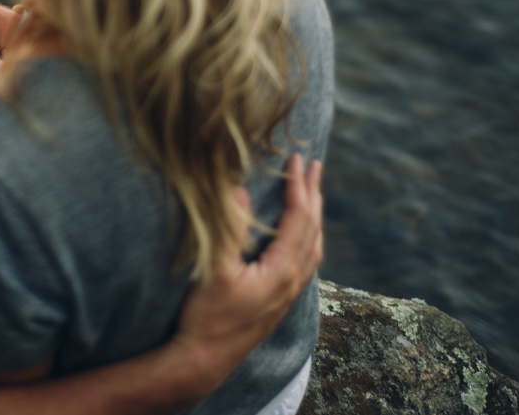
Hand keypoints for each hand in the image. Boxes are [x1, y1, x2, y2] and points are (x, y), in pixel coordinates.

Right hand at [167, 154, 323, 398]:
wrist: (204, 360)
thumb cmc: (207, 315)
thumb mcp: (213, 268)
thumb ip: (228, 228)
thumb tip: (240, 189)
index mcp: (282, 269)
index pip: (299, 217)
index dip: (299, 185)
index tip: (296, 159)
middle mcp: (292, 281)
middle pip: (313, 229)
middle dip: (313, 194)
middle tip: (314, 166)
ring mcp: (287, 294)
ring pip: (313, 247)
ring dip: (314, 217)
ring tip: (312, 195)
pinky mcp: (277, 302)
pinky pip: (305, 262)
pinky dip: (307, 239)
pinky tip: (299, 240)